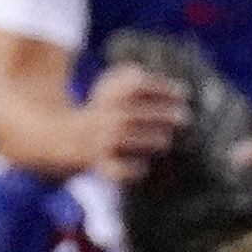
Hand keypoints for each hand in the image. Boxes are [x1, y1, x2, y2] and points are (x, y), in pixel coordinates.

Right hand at [72, 62, 190, 177]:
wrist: (67, 138)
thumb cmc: (105, 110)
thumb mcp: (114, 87)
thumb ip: (140, 81)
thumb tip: (182, 91)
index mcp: (109, 94)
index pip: (137, 85)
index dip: (163, 88)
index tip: (183, 92)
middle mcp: (104, 116)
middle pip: (135, 113)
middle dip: (163, 114)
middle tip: (184, 117)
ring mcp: (101, 141)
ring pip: (128, 139)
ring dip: (152, 139)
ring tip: (165, 139)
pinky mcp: (101, 164)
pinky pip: (119, 170)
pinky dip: (133, 169)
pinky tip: (143, 165)